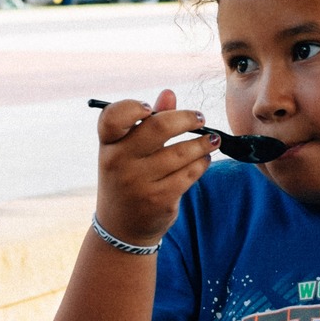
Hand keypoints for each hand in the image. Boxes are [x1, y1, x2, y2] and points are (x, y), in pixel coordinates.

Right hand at [94, 89, 219, 244]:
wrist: (122, 227)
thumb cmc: (128, 178)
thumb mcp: (128, 151)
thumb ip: (148, 122)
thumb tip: (169, 94)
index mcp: (108, 146)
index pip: (112, 118)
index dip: (132, 108)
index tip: (149, 109)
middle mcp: (119, 163)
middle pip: (158, 128)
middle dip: (186, 118)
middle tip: (200, 118)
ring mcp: (139, 183)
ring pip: (181, 152)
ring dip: (202, 143)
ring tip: (211, 140)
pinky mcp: (159, 199)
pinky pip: (189, 174)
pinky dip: (202, 163)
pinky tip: (204, 159)